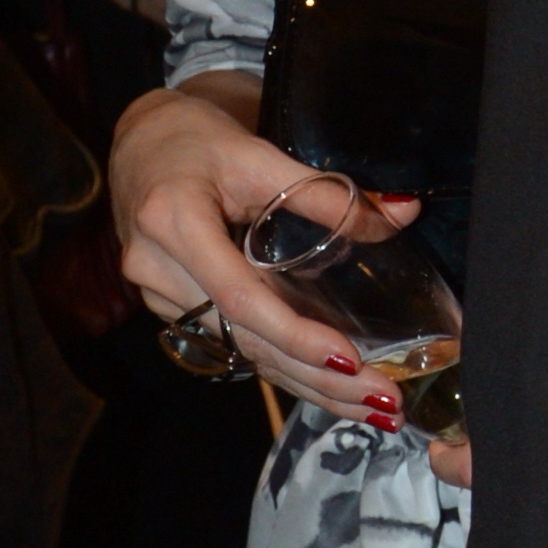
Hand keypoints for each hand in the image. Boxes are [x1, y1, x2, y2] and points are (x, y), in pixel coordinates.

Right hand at [109, 76, 421, 422]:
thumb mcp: (261, 155)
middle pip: (245, 339)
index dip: (295, 334)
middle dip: (317, 378)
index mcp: (173, 223)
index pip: (239, 297)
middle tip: (384, 404)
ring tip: (371, 407)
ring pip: (241, 352)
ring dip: (307, 384)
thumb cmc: (197, 140)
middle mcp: (157, 270)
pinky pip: (233, 344)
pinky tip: (329, 388)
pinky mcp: (172, 308)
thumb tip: (405, 213)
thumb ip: (329, 192)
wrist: (141, 141)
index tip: (350, 361)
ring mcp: (158, 296)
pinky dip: (283, 366)